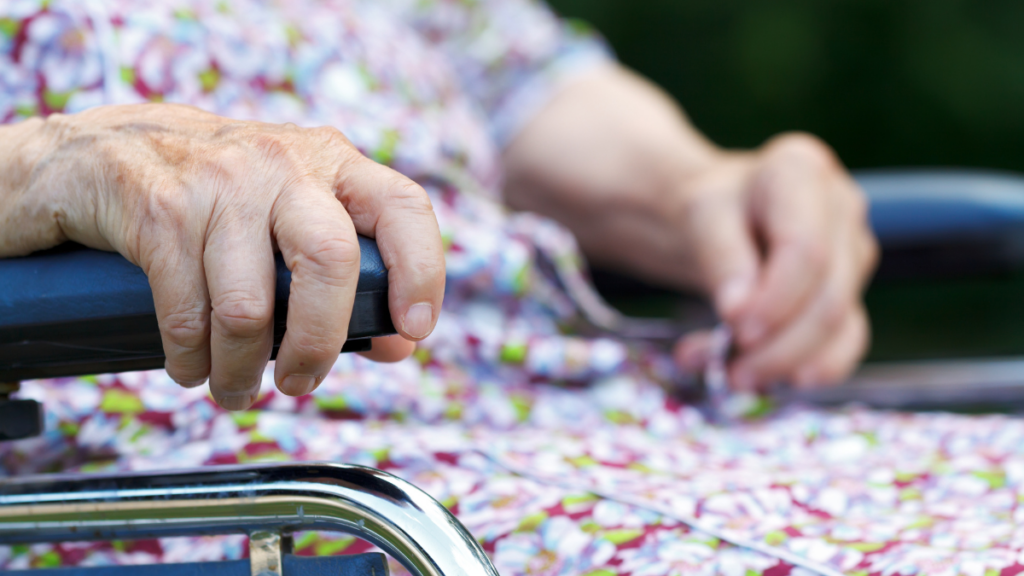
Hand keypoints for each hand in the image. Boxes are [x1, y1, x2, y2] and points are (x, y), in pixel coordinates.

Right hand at [0, 103, 444, 408]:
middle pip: (329, 260)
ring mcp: (218, 181)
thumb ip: (348, 275)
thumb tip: (398, 344)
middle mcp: (281, 163)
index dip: (421, 272)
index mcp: (330, 162)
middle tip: (300, 383)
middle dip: (318, 343)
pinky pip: (187, 314)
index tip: (415, 330)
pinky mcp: (158, 208)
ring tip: (236, 388)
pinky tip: (192, 368)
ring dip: (241, 371)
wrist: (99, 152)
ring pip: (249, 307)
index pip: (402, 207)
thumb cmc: (218, 199)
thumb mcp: (290, 216)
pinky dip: (191, 361)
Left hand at [670, 134, 877, 390]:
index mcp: (802, 173)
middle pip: (828, 296)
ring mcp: (853, 254)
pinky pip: (845, 344)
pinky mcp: (852, 294)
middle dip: (778, 345)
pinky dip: (803, 370)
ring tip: (731, 376)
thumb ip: (721, 259)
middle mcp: (842, 209)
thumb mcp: (700, 218)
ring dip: (785, 364)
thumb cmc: (713, 210)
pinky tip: (763, 377)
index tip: (734, 328)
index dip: (775, 300)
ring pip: (839, 326)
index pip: (806, 251)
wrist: (721, 217)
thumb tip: (740, 314)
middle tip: (729, 371)